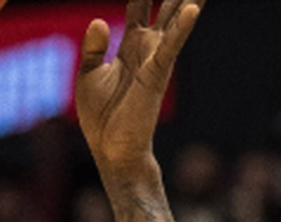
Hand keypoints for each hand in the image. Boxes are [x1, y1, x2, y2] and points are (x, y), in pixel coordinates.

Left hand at [75, 0, 203, 179]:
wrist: (110, 149)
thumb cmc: (101, 116)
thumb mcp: (88, 75)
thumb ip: (94, 47)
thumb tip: (100, 21)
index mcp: (131, 44)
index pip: (140, 6)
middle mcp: (147, 47)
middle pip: (167, 7)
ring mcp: (155, 59)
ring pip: (176, 20)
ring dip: (189, 1)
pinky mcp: (157, 74)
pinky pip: (171, 47)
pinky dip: (181, 28)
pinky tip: (192, 9)